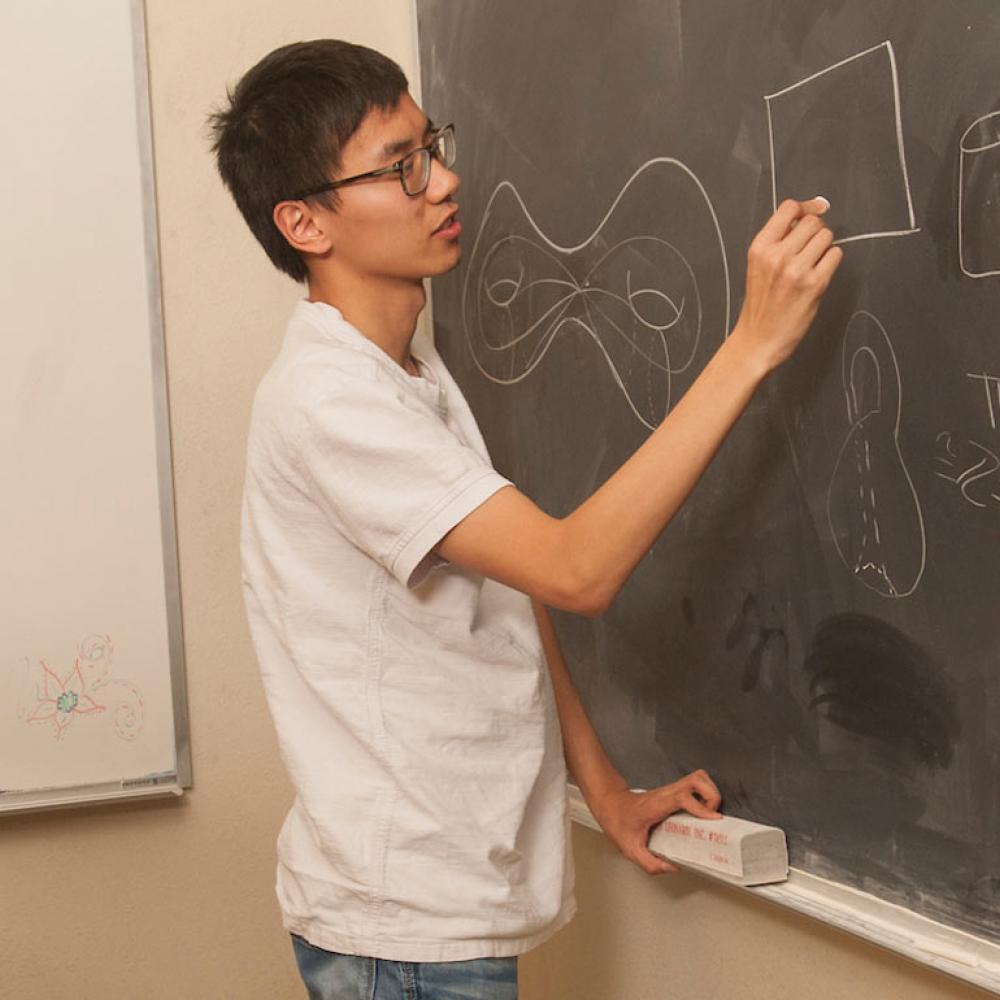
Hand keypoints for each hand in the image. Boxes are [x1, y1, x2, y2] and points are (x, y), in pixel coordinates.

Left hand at [591, 769, 722, 874]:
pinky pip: (693, 784)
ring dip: (709, 792)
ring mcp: (669, 790)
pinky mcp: (672, 791)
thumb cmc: (618, 822)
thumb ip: (651, 863)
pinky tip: (702, 810)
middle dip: (711, 796)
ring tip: (709, 813)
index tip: (713, 818)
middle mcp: (665, 794)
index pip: (682, 797)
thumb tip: (673, 868)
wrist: (609, 803)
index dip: (700, 806)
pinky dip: (704, 793)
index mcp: (655, 806)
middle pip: (695, 780)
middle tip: (713, 817)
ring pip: (697, 777)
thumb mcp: (630, 849)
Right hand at [731, 197, 842, 373]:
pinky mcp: (815, 284)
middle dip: (816, 231)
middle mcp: (777, 256)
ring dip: (824, 247)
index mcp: (760, 248)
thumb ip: (779, 241)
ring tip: (812, 264)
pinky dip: (831, 261)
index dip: (807, 206)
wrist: (758, 339)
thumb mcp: (758, 266)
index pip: (789, 209)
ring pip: (826, 236)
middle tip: (810, 248)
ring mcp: (797, 270)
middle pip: (812, 222)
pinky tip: (819, 274)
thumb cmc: (760, 305)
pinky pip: (835, 255)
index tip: (817, 208)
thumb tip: (809, 213)